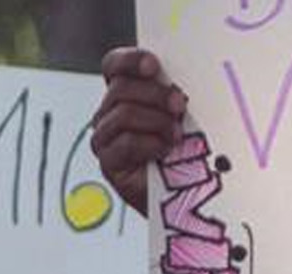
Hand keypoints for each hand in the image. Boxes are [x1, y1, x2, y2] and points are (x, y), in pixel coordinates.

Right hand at [91, 48, 186, 214]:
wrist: (185, 193)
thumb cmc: (185, 150)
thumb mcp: (182, 114)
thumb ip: (173, 93)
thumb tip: (179, 81)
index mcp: (125, 93)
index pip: (114, 66)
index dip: (130, 61)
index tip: (154, 66)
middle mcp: (109, 113)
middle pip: (120, 88)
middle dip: (155, 94)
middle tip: (180, 106)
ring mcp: (106, 138)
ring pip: (122, 113)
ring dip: (156, 121)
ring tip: (177, 135)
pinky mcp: (109, 163)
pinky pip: (125, 143)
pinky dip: (150, 143)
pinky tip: (165, 150)